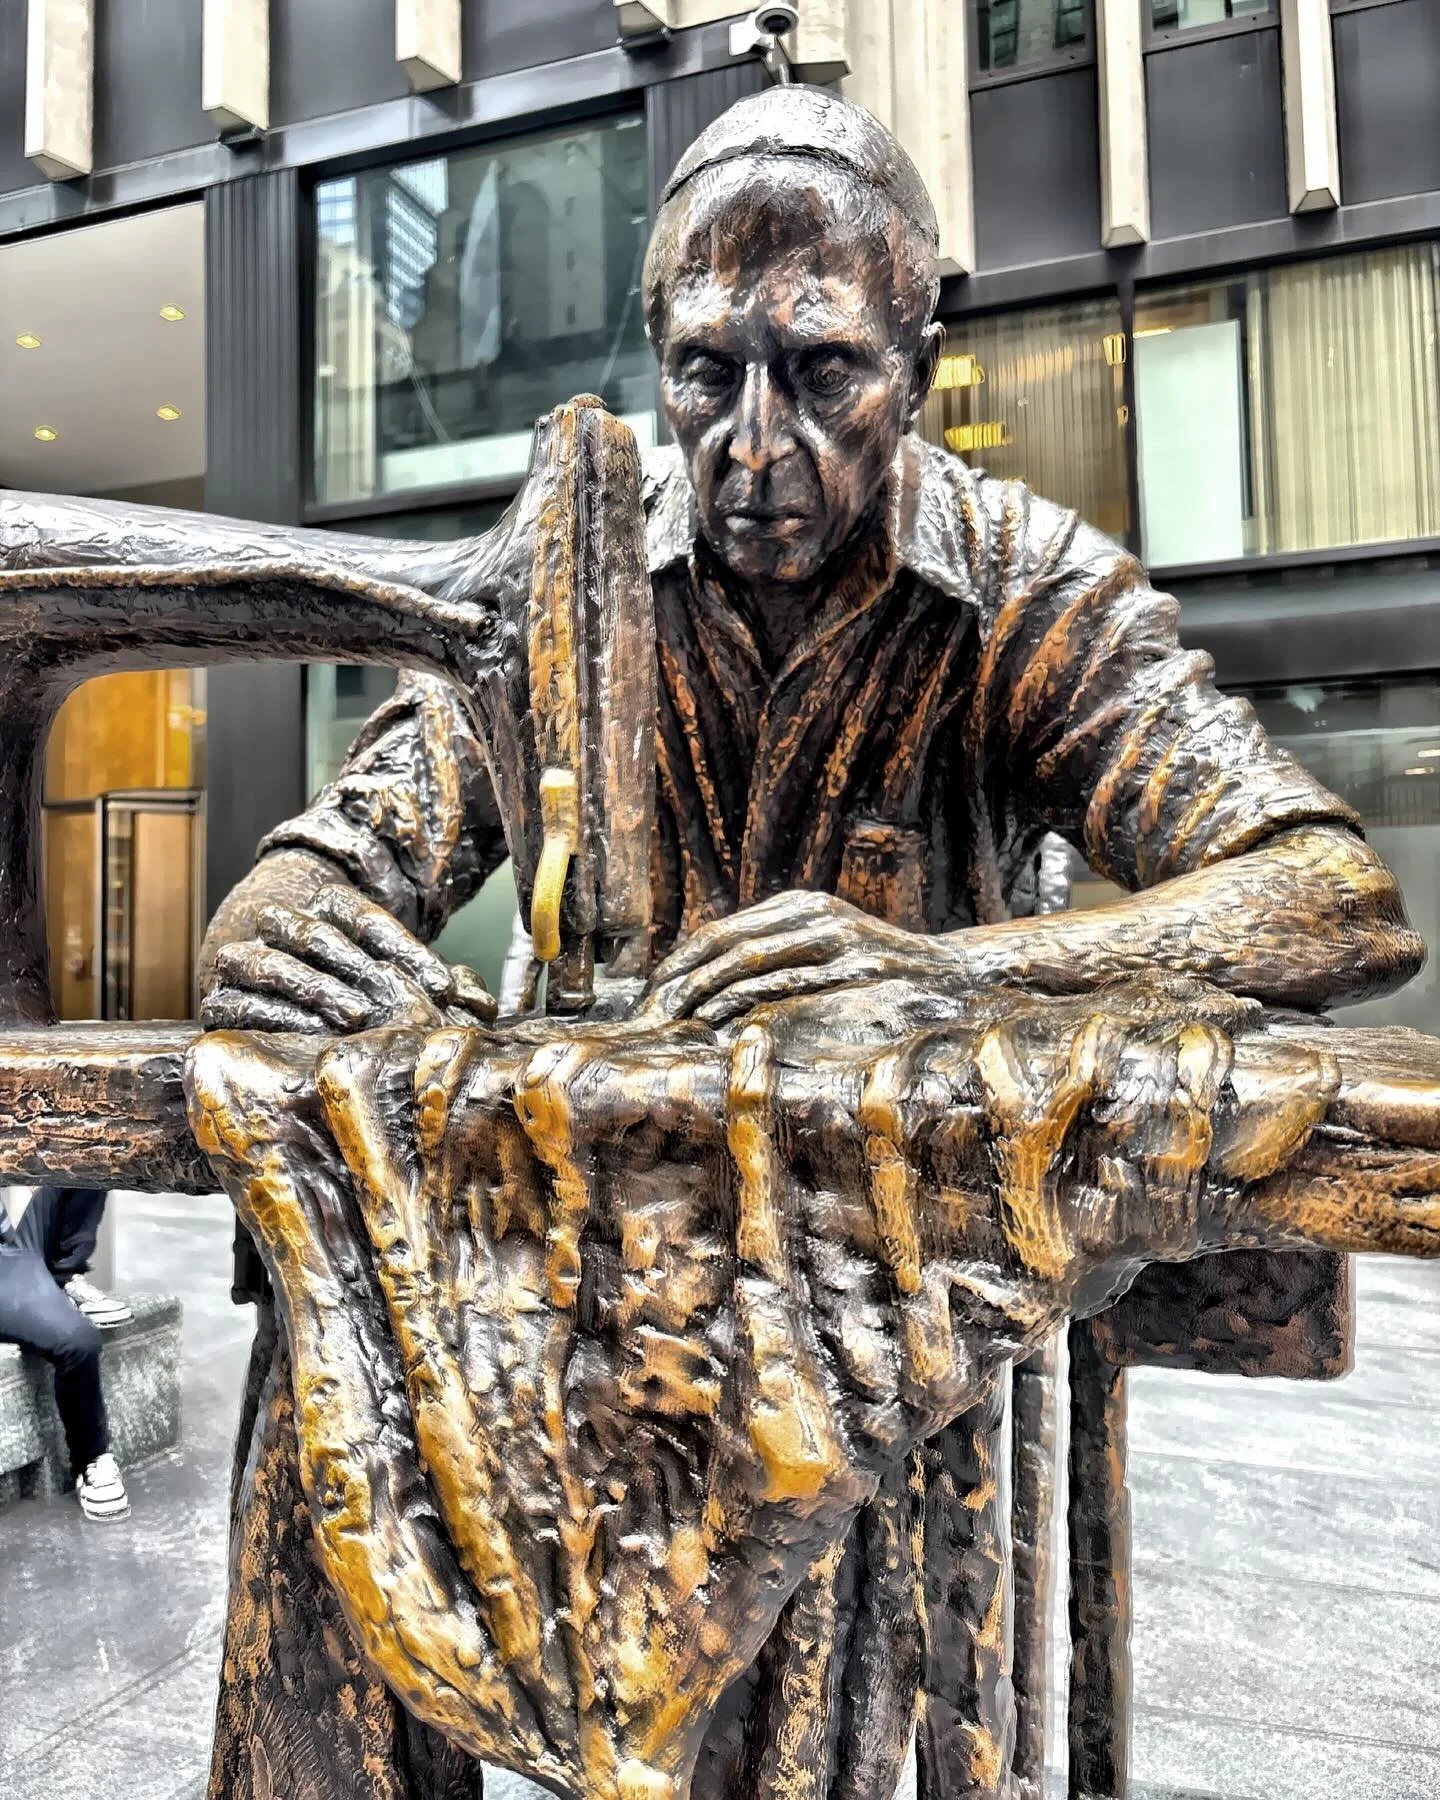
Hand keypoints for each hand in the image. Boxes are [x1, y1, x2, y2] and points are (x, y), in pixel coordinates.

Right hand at [201, 884, 495, 1033]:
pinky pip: (236, 1003)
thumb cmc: (350, 990)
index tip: (443, 988)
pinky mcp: (219, 1001)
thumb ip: (437, 986)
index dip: (406, 950)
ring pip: (271, 963)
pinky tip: (307, 1036)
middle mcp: (278, 922)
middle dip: (358, 967)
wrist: (266, 1002)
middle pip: (314, 932)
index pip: (362, 915)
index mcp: (323, 905)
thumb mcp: (398, 980)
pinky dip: (271, 1018)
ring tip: (356, 1016)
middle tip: (394, 1001)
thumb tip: (483, 1003)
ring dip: (314, 990)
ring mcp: (243, 960)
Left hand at [638, 890, 962, 1024]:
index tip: (652, 995)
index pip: (719, 932)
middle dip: (683, 982)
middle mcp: (813, 915)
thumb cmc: (881, 973)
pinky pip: (790, 987)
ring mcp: (835, 940)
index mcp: (800, 907)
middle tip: (652, 1016)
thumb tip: (707, 985)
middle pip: (725, 945)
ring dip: (707, 996)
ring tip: (677, 1024)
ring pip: (751, 964)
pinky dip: (749, 1006)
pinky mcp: (855, 968)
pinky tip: (724, 1027)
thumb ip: (778, 956)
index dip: (679, 964)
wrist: (955, 979)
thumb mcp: (827, 948)